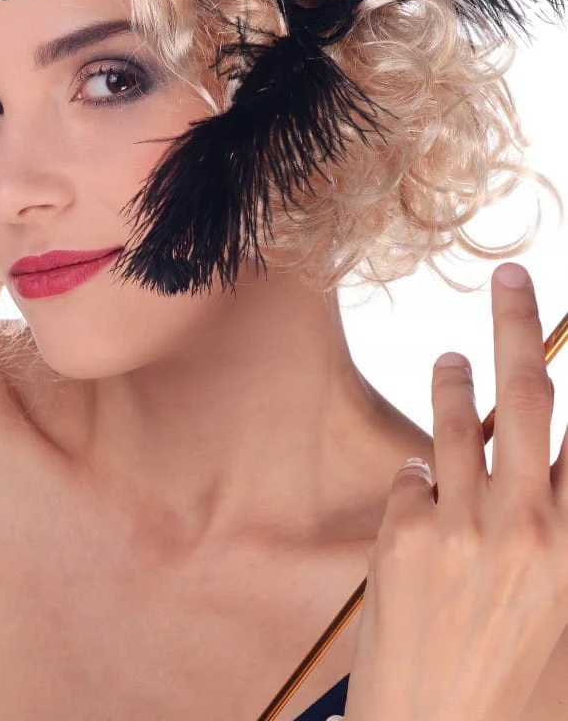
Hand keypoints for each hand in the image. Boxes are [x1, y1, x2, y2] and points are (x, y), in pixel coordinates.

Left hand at [343, 263, 567, 720]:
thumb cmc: (514, 690)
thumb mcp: (558, 613)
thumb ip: (554, 534)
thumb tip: (546, 463)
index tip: (560, 338)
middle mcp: (522, 528)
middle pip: (522, 399)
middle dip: (516, 325)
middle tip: (508, 275)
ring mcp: (458, 528)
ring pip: (454, 425)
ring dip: (451, 382)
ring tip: (450, 358)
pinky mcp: (402, 538)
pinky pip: (411, 483)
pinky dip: (419, 481)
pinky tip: (424, 492)